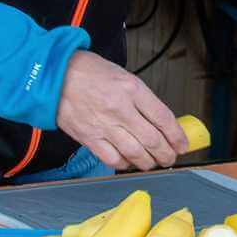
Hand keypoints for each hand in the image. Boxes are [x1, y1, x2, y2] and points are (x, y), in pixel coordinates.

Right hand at [55, 50, 190, 170]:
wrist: (54, 75)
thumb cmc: (88, 72)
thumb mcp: (123, 76)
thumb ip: (141, 99)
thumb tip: (158, 122)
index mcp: (132, 89)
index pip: (164, 118)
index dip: (177, 135)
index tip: (182, 144)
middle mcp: (120, 108)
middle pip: (153, 139)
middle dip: (166, 154)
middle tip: (171, 158)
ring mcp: (104, 125)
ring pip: (135, 153)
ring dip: (149, 162)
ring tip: (153, 163)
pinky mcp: (89, 137)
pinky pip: (112, 159)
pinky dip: (125, 164)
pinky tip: (129, 162)